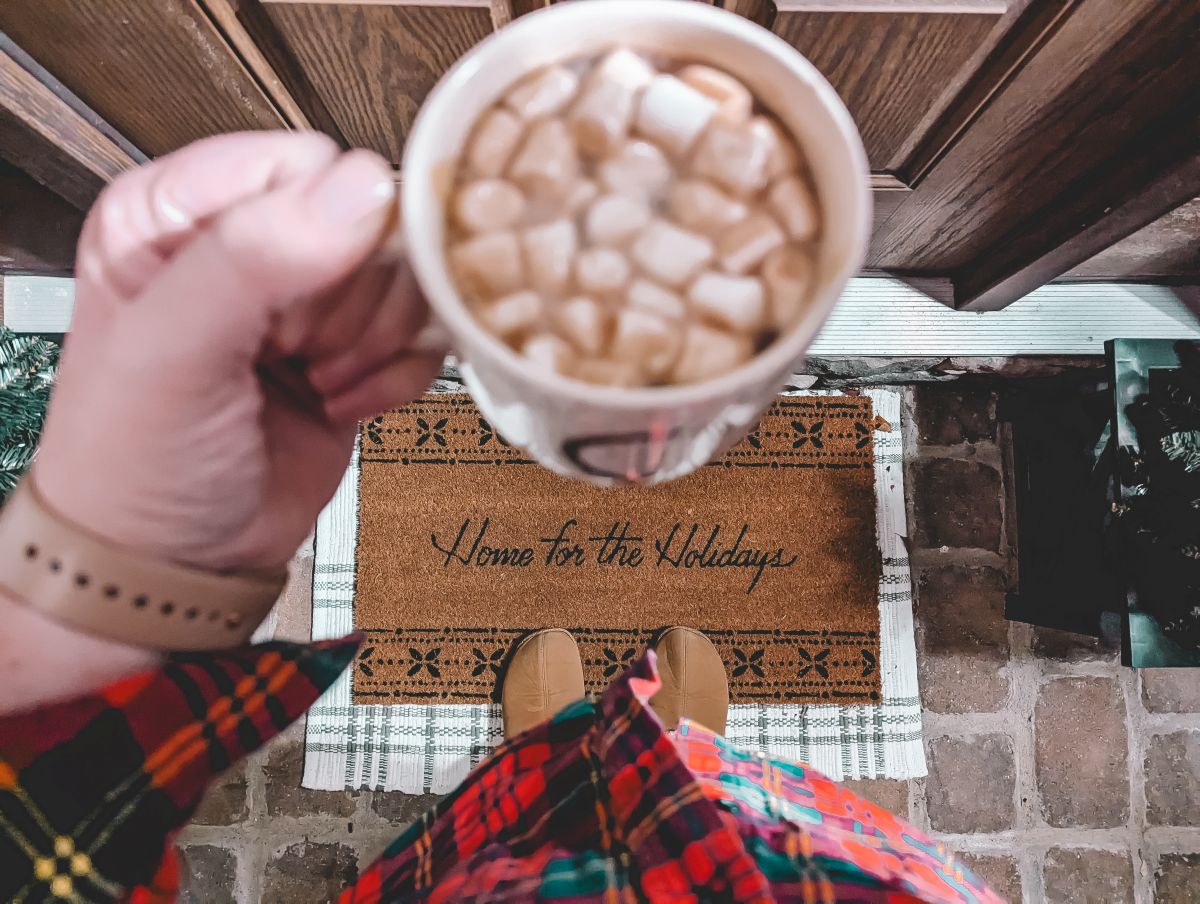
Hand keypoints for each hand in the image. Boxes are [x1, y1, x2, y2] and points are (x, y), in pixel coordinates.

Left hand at [34, 132, 441, 572]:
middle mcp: (247, 243)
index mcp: (178, 212)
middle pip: (367, 220)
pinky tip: (343, 403)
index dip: (317, 235)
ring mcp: (307, 298)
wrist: (172, 561)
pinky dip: (396, 377)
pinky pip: (422, 332)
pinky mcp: (352, 347)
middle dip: (350, 301)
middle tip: (299, 354)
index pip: (303, 165)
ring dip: (375, 342)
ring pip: (405, 274)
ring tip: (318, 381)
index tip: (285, 309)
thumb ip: (252, 258)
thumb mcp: (172, 352)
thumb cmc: (137, 461)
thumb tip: (362, 190)